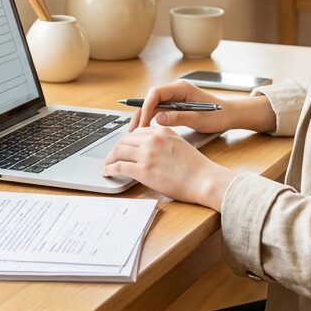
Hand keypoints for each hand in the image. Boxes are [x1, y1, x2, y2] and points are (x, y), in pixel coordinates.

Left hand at [101, 126, 235, 207]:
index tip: (124, 147)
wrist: (204, 179)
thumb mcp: (180, 144)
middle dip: (116, 148)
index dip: (128, 140)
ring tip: (107, 165)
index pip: (137, 131)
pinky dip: (109, 169)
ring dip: (109, 158)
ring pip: (118, 151)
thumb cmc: (197, 167)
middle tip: (112, 157)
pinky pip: (119, 166)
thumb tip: (153, 150)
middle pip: (124, 140)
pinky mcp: (143, 170)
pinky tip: (107, 172)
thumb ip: (164, 143)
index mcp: (162, 131)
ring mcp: (147, 154)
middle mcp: (152, 139)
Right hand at [128, 80, 276, 134]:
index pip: (156, 93)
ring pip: (153, 105)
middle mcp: (176, 90)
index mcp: (181, 88)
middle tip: (133, 131)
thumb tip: (157, 118)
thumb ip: (178, 117)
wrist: (231, 115)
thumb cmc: (218, 115)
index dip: (146, 107)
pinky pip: (159, 110)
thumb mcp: (199, 119)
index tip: (142, 124)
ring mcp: (175, 97)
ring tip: (136, 134)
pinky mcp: (176, 105)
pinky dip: (152, 120)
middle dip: (141, 114)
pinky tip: (147, 132)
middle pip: (151, 99)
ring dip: (144, 118)